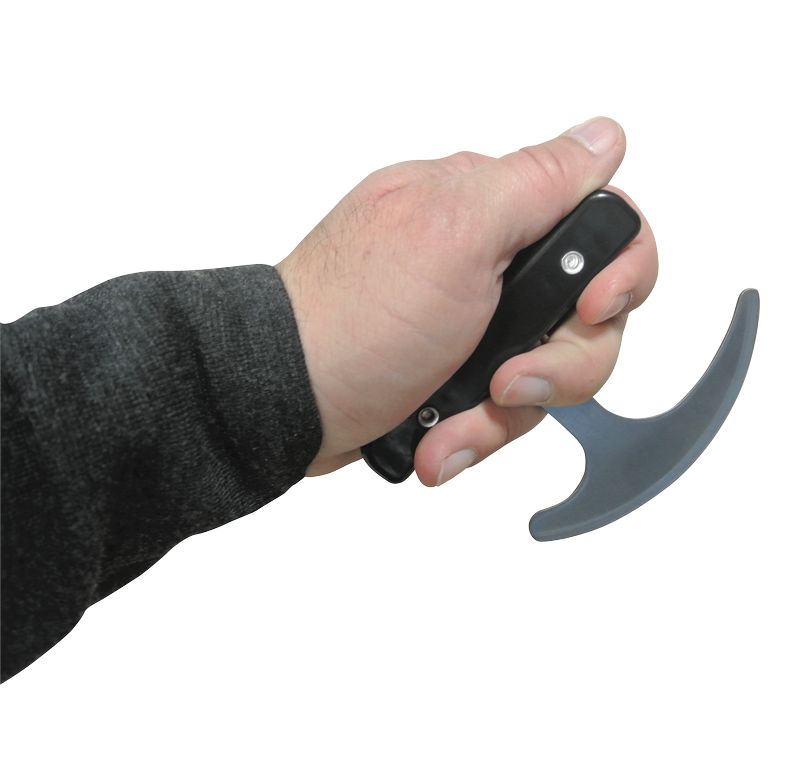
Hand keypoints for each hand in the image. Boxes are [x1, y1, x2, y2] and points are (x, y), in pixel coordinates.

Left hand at [277, 117, 657, 483]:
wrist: (286, 398)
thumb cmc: (355, 319)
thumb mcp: (453, 232)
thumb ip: (537, 183)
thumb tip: (602, 138)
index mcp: (492, 211)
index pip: (601, 227)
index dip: (617, 274)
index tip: (589, 308)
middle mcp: (488, 262)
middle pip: (585, 316)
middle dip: (559, 364)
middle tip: (507, 381)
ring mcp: (474, 321)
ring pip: (548, 372)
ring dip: (506, 412)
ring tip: (454, 424)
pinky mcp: (457, 371)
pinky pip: (505, 408)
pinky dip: (475, 430)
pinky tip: (438, 438)